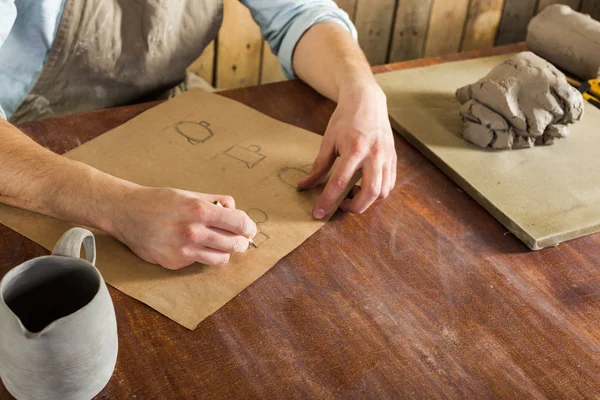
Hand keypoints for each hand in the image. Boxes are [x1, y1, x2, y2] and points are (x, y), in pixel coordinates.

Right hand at [110, 186, 256, 269]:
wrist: (126, 213)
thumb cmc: (159, 200)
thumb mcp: (189, 193)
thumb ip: (215, 201)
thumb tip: (235, 210)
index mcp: (200, 210)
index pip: (239, 223)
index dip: (249, 227)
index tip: (250, 229)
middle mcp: (194, 232)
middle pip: (235, 244)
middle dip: (241, 242)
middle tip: (240, 239)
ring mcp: (184, 250)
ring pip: (221, 258)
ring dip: (225, 252)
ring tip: (220, 244)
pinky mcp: (174, 263)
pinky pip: (199, 262)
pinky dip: (201, 255)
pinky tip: (193, 246)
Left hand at [297, 83, 396, 217]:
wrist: (367, 101)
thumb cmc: (346, 120)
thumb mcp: (328, 141)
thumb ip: (318, 166)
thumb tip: (304, 186)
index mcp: (354, 149)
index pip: (340, 182)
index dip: (327, 201)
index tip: (318, 213)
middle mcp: (374, 155)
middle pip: (370, 192)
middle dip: (355, 207)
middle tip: (341, 205)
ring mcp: (387, 157)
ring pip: (383, 192)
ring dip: (367, 201)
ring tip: (353, 193)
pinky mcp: (393, 159)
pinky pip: (389, 184)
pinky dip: (377, 192)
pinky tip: (364, 187)